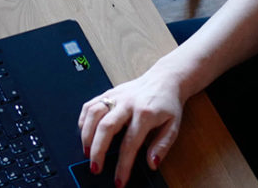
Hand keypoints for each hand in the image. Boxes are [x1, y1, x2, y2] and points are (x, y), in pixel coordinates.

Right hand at [78, 70, 187, 184]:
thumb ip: (163, 145)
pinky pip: (90, 105)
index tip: (119, 180)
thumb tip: (152, 163)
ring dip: (87, 135)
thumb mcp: (173, 126)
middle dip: (97, 151)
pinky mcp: (108, 92)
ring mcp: (116, 96)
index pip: (130, 143)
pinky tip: (85, 133)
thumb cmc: (168, 104)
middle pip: (106, 127)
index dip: (123, 165)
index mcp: (146, 113)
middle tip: (95, 168)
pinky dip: (83, 120)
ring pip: (94, 114)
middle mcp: (128, 103)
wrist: (165, 79)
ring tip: (86, 153)